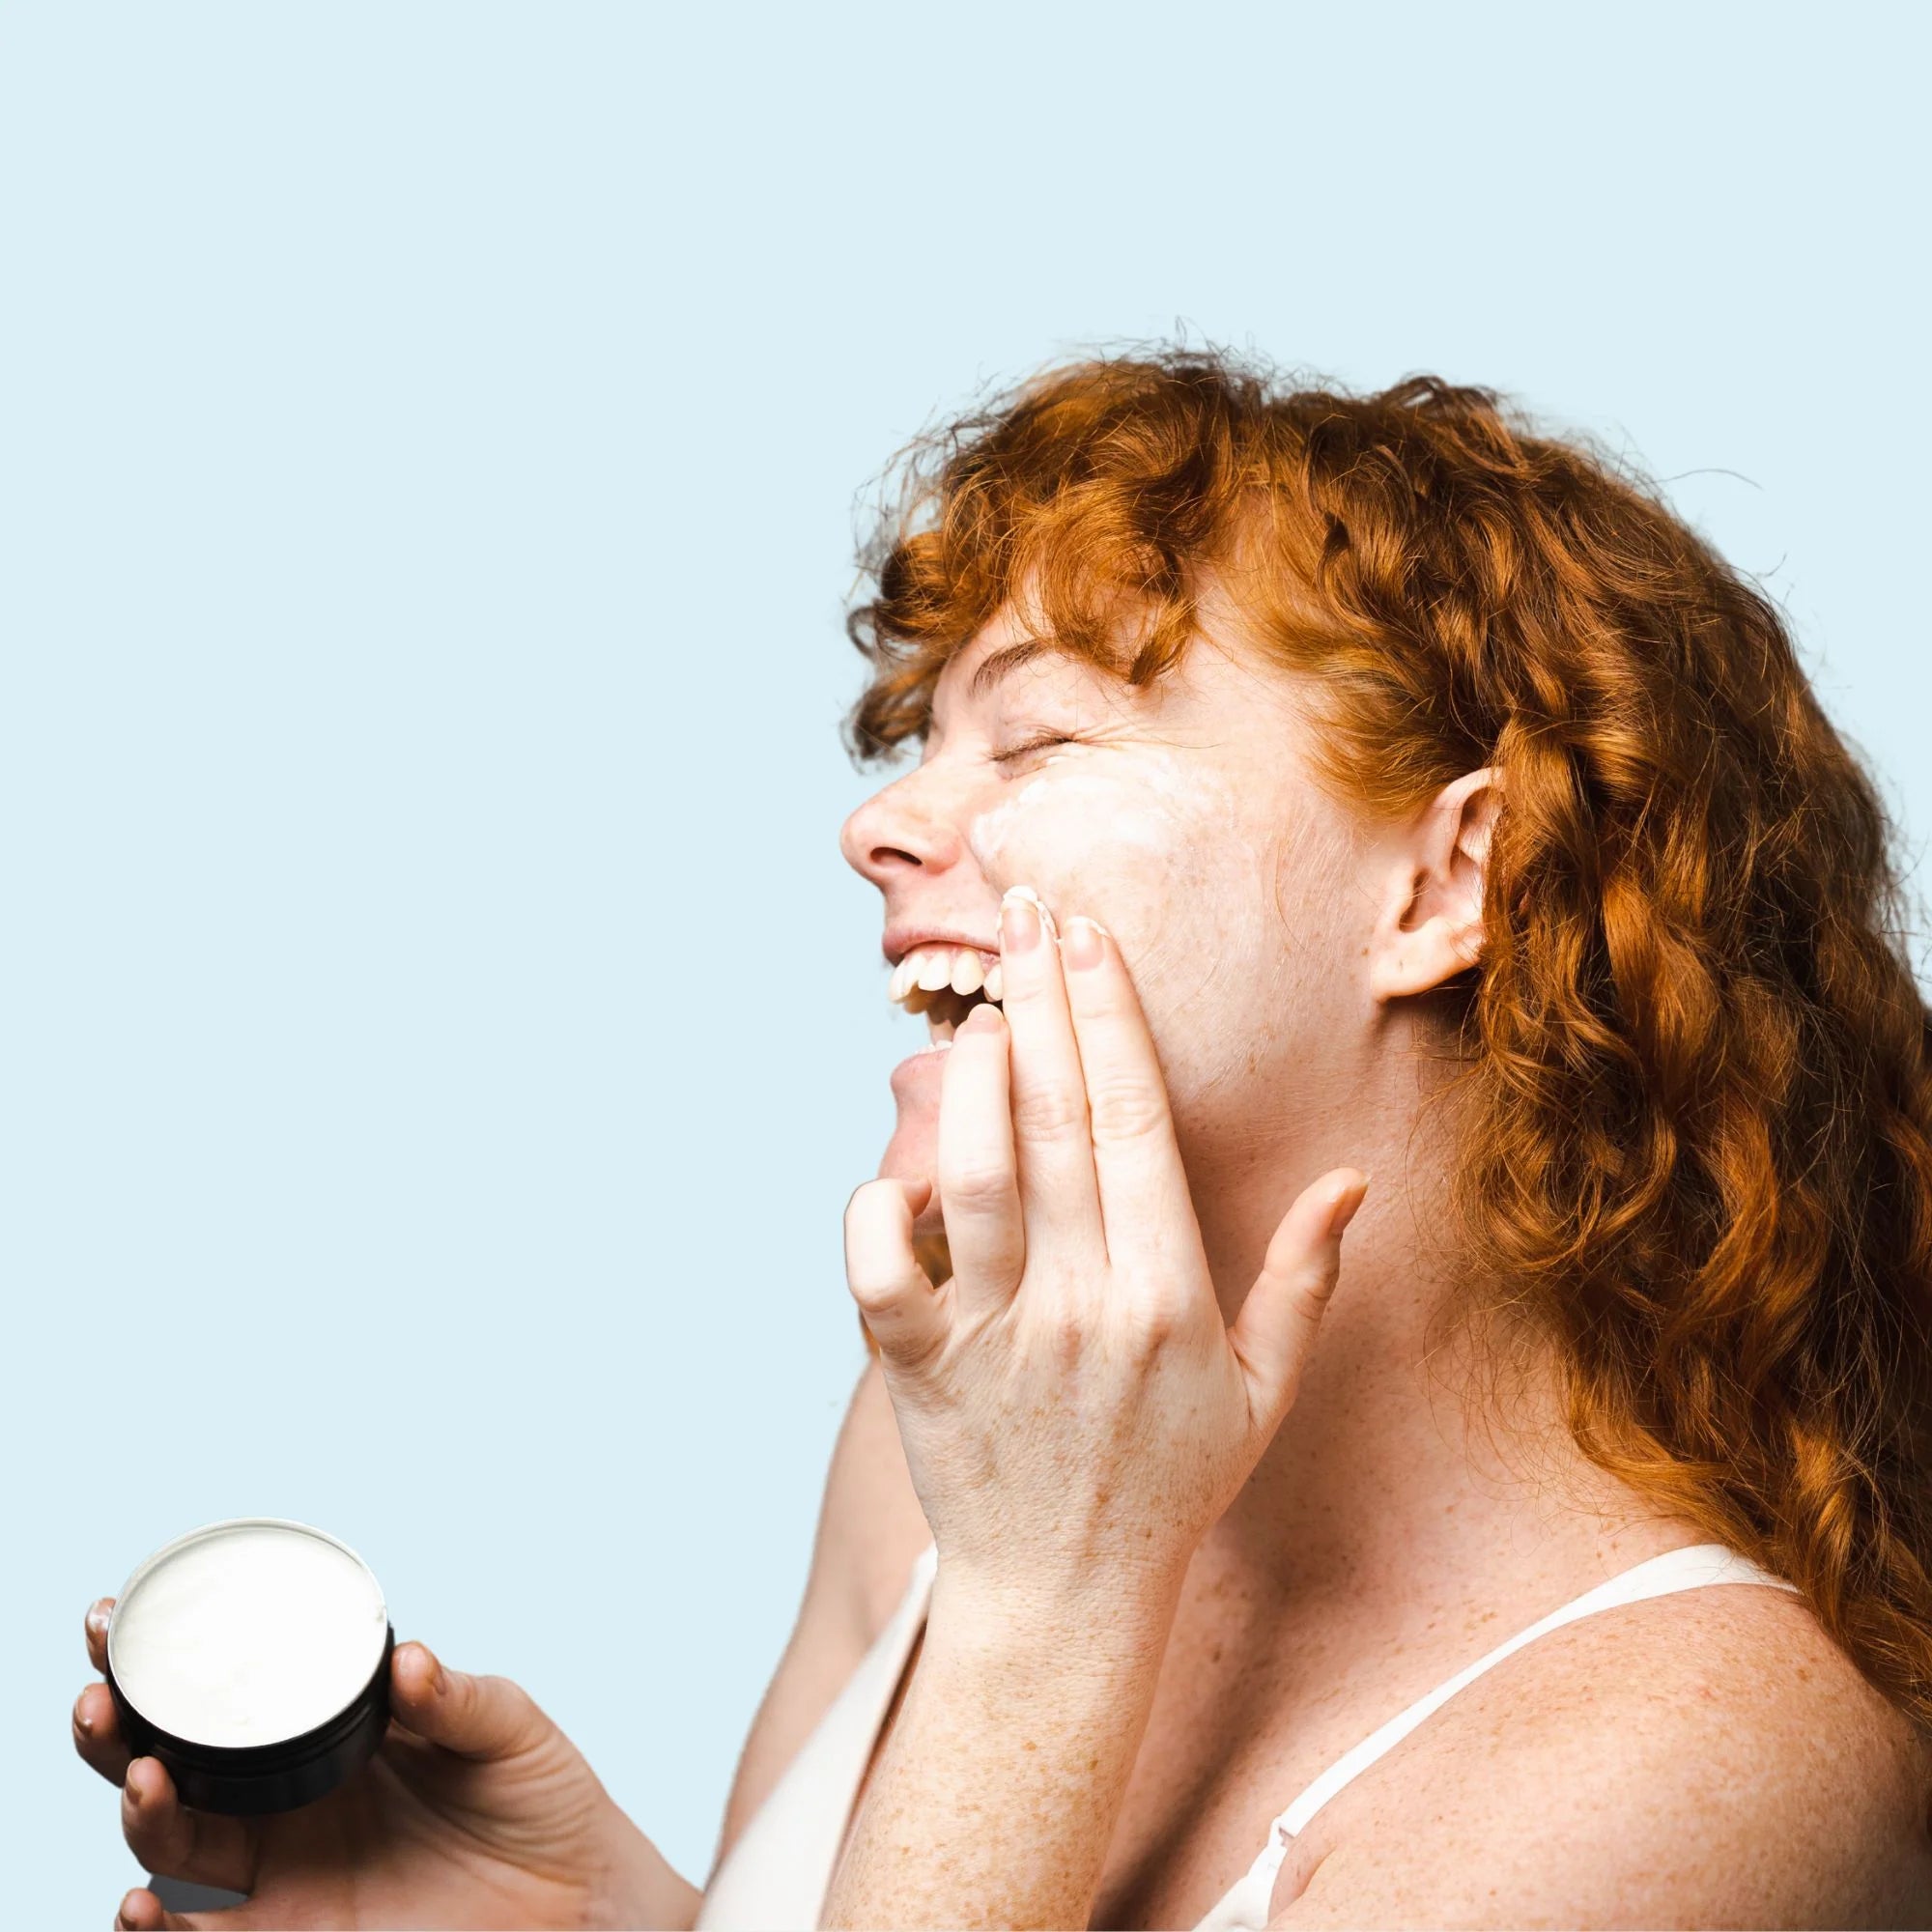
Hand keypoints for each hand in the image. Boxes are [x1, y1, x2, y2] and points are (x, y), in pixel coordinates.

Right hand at [72, 1599, 696, 1930]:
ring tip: (141, 1777)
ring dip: (141, 1813)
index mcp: (332, 1733)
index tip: (111, 1622)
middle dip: (117, 1729)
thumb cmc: (543, 1800)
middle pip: (173, 1763)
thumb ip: (457, 1698)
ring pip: (175, 1846)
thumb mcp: (507, 1729)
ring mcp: (287, 1872)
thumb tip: (407, 1661)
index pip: (232, 1692)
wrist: (579, 1898)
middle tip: (102, 1694)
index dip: (164, 1661)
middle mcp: (292, 1799)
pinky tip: (142, 1907)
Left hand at [845, 885, 1366, 1614]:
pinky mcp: (920, 1375)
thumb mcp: (1262, 1393)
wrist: (1063, 1599)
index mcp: (1170, 1298)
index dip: (1115, 1020)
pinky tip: (896, 1168)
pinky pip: (884, 1277)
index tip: (1095, 937)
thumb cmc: (1167, 1484)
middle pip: (1062, 1124)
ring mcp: (1001, 1341)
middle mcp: (1087, 1307)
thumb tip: (1350, 1184)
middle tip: (1029, 910)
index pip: (1139, 1125)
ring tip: (979, 1009)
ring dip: (973, 1083)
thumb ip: (1302, 1283)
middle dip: (1045, 1002)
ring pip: (977, 1181)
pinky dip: (879, 1213)